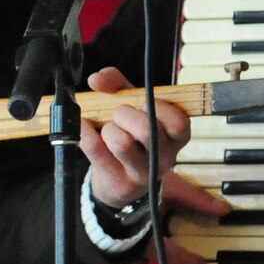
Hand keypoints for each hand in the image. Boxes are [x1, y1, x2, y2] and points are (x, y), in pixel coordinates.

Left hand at [80, 66, 199, 207]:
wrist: (120, 179)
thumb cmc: (132, 135)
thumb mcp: (132, 106)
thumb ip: (117, 84)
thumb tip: (97, 79)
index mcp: (176, 137)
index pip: (178, 122)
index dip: (158, 106)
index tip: (144, 103)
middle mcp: (165, 158)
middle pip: (146, 129)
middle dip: (124, 113)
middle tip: (119, 115)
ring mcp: (143, 174)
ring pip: (121, 142)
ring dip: (108, 128)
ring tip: (108, 129)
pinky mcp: (119, 184)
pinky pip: (95, 149)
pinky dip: (85, 131)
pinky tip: (85, 126)